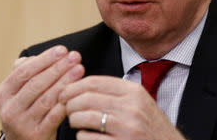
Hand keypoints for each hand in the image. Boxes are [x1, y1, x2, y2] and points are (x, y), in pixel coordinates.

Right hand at [0, 45, 84, 139]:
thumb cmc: (24, 110)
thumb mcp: (17, 92)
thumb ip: (25, 72)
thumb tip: (38, 56)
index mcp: (3, 93)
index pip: (24, 71)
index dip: (44, 59)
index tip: (62, 50)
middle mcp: (9, 109)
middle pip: (36, 84)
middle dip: (58, 67)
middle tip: (74, 56)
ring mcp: (22, 124)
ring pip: (46, 99)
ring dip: (65, 82)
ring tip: (79, 69)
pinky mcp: (36, 135)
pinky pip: (54, 116)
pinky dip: (65, 103)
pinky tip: (76, 92)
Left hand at [59, 76, 184, 139]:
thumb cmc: (152, 128)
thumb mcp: (140, 103)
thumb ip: (117, 92)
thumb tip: (82, 85)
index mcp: (134, 91)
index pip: (94, 82)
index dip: (73, 86)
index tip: (64, 92)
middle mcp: (131, 107)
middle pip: (86, 98)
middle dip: (69, 103)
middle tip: (66, 109)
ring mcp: (127, 128)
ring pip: (85, 117)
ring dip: (73, 120)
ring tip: (74, 121)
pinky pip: (88, 138)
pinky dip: (81, 137)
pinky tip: (85, 136)